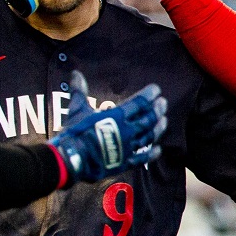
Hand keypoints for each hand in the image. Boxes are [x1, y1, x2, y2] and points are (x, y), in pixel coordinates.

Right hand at [50, 71, 166, 182]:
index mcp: (116, 116)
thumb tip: (76, 73)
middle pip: (147, 119)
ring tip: (164, 121)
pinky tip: (159, 149)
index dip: (149, 95)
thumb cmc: (74, 132)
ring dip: (158, 128)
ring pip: (148, 136)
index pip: (139, 103)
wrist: (71, 158)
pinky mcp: (124, 163)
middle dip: (157, 110)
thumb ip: (80, 90)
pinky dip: (151, 154)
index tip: (156, 90)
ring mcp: (127, 148)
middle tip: (163, 103)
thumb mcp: (78, 108)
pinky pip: (142, 158)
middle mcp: (126, 131)